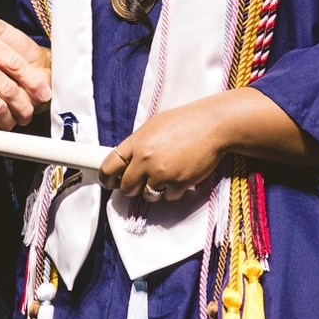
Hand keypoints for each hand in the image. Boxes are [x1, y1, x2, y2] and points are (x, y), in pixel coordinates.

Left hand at [98, 89, 318, 200]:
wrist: (213, 125)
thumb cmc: (184, 122)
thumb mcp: (154, 126)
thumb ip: (139, 144)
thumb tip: (127, 161)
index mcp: (136, 142)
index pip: (109, 165)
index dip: (106, 178)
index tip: (108, 183)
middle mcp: (145, 159)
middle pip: (126, 186)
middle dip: (131, 188)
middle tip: (140, 183)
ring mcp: (161, 173)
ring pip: (147, 195)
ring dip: (153, 191)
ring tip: (164, 177)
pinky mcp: (178, 183)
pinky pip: (168, 196)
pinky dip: (173, 190)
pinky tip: (180, 176)